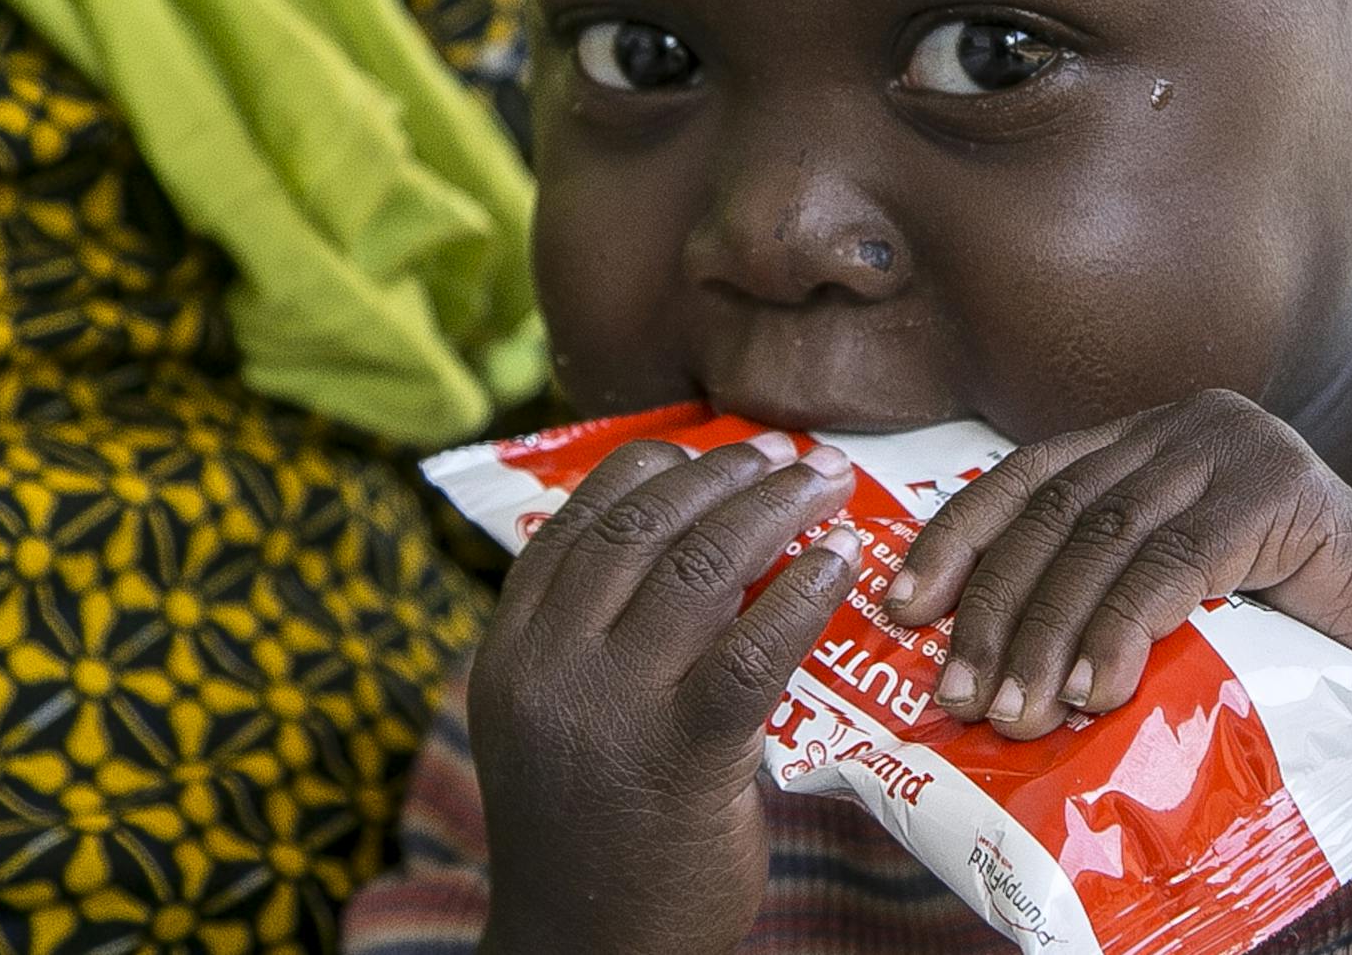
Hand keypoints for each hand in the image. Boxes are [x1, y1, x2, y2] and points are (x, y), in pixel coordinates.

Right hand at [471, 436, 866, 953]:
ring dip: (776, 510)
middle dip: (726, 475)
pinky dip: (804, 591)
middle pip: (643, 527)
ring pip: (699, 569)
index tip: (715, 447)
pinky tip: (840, 562)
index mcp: (511, 649)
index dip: (655, 466)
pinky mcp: (679, 757)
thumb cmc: (592, 831)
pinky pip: (753, 650)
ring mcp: (609, 709)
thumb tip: (686, 544)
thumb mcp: (557, 720)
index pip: (578, 519)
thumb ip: (592, 640)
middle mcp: (548, 666)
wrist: (588, 952)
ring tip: (828, 487)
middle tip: (791, 457)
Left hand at [886, 390, 1351, 738]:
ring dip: (1047, 634)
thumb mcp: (1172, 608)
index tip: (900, 608)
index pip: (1028, 477)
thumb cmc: (1288, 652)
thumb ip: (1096, 597)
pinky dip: (1123, 629)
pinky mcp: (1280, 490)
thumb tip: (972, 665)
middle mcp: (1187, 424)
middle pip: (1057, 511)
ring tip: (1016, 714)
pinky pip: (1174, 564)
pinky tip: (1097, 690)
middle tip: (958, 695)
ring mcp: (1237, 446)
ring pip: (1106, 541)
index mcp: (1151, 438)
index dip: (957, 540)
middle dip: (994, 608)